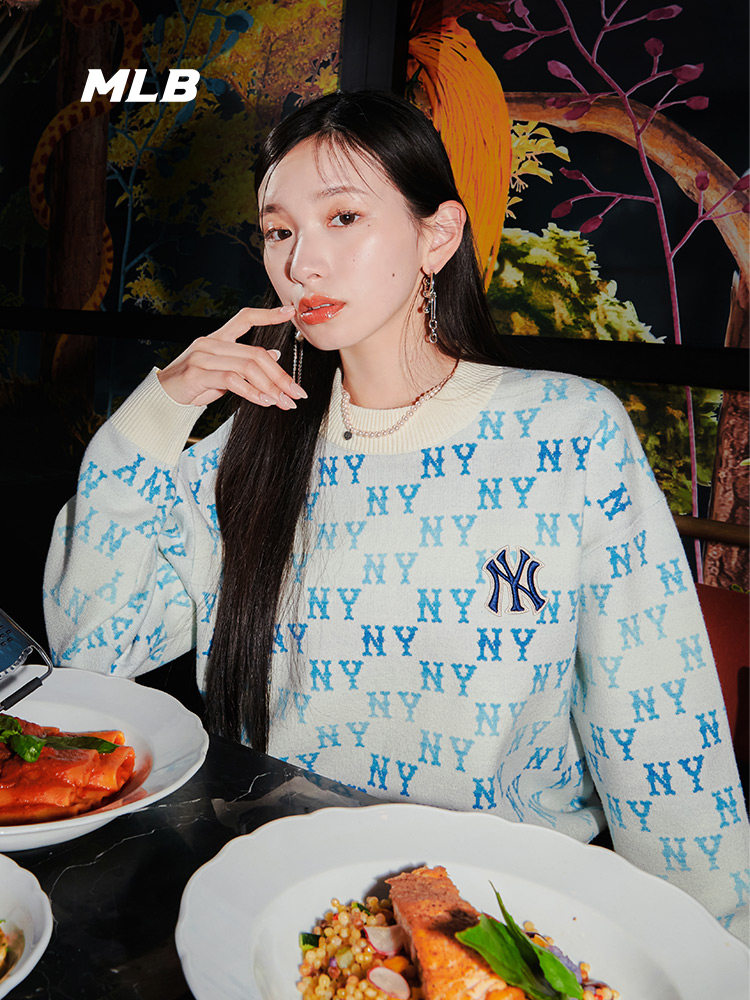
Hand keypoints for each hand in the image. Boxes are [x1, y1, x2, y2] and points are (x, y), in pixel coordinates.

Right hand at [157, 306, 306, 407]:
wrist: (162, 398)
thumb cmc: (194, 386)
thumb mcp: (222, 373)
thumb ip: (245, 364)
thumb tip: (275, 354)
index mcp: (218, 338)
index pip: (245, 318)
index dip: (268, 315)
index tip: (290, 312)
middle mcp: (211, 342)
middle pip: (256, 354)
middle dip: (281, 376)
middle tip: (298, 393)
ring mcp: (203, 356)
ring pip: (247, 366)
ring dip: (271, 387)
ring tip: (284, 402)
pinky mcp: (197, 373)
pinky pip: (232, 380)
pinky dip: (252, 392)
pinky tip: (264, 402)